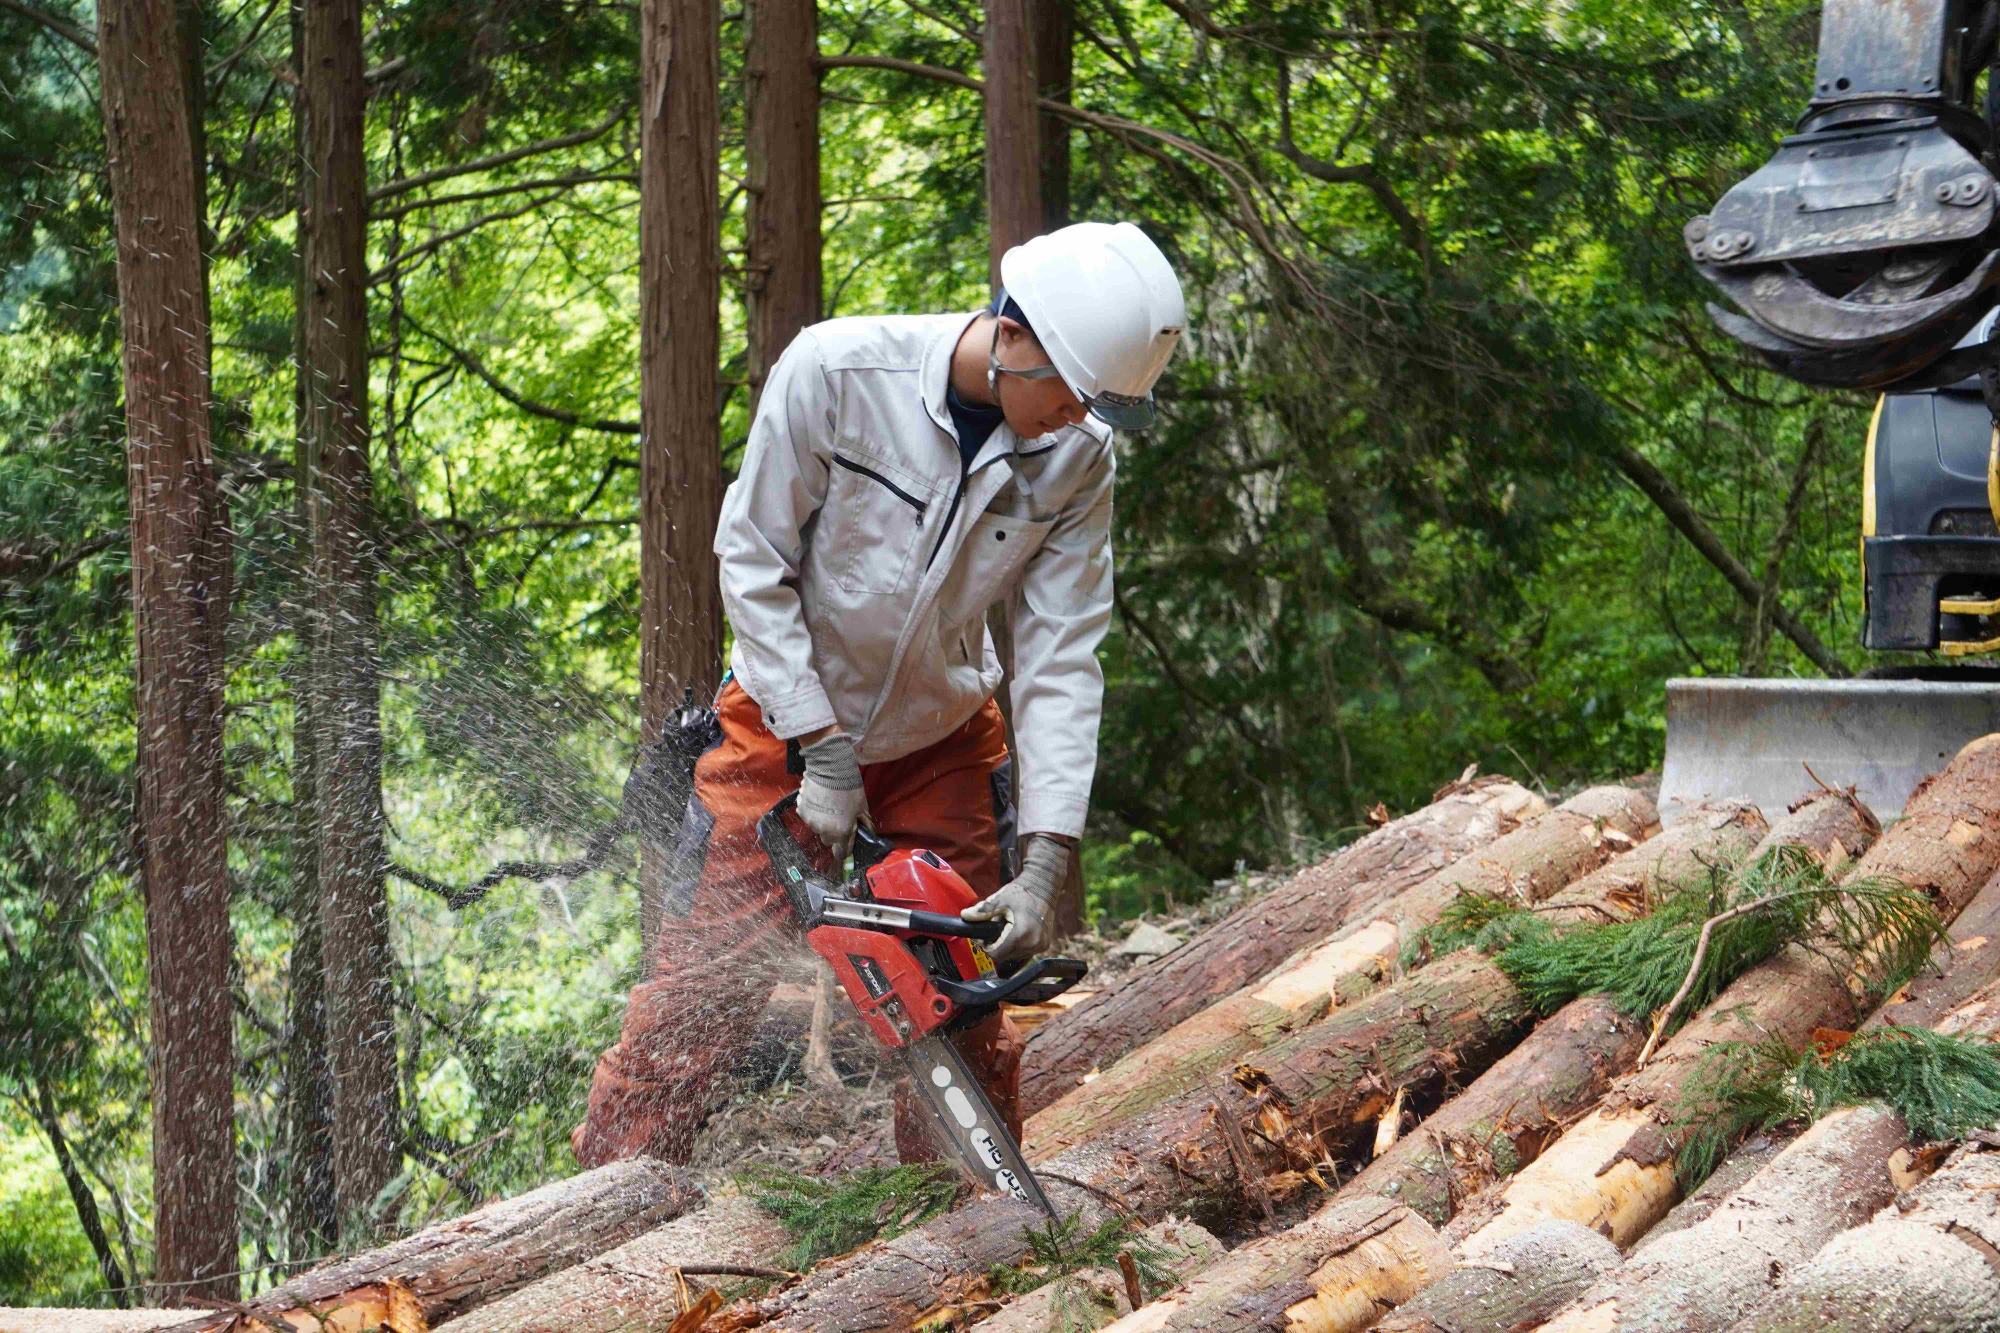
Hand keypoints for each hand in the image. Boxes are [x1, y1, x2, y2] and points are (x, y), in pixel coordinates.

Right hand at [796, 731, 866, 863]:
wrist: (830, 769)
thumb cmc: (849, 788)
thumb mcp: (862, 808)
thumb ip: (863, 824)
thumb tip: (868, 833)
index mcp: (840, 832)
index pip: (840, 853)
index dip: (844, 850)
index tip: (846, 845)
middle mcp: (823, 830)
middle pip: (828, 840)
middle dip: (834, 833)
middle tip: (840, 819)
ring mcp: (810, 821)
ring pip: (817, 828)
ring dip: (823, 822)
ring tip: (829, 807)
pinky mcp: (801, 810)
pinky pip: (808, 817)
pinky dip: (813, 812)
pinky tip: (819, 801)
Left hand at [963, 835, 1069, 960]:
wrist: (1044, 886)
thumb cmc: (1022, 892)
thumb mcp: (999, 900)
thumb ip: (982, 911)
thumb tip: (965, 916)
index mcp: (1020, 934)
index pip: (996, 954)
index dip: (987, 946)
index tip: (984, 937)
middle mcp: (1033, 943)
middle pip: (1005, 956)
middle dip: (997, 945)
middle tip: (995, 929)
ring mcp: (1041, 945)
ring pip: (1016, 955)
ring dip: (1008, 946)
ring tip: (1007, 929)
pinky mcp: (1045, 944)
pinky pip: (1026, 952)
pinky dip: (1019, 945)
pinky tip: (1017, 932)